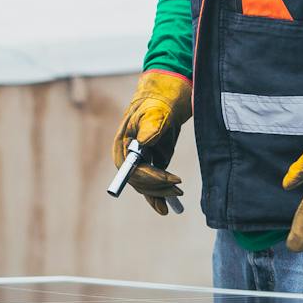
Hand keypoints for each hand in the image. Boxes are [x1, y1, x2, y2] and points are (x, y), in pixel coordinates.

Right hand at [112, 69, 192, 215]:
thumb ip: (149, 126)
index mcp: (123, 143)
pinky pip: (151, 183)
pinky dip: (157, 196)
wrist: (168, 93)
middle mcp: (128, 154)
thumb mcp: (156, 111)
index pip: (131, 170)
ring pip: (146, 185)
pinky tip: (164, 208)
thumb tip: (143, 144)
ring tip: (178, 195)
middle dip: (158, 187)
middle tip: (179, 189)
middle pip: (139, 181)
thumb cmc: (159, 100)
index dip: (149, 178)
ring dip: (161, 193)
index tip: (170, 179)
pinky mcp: (152, 161)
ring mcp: (140, 159)